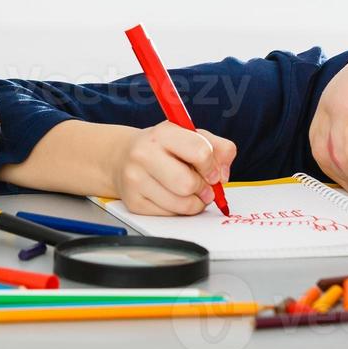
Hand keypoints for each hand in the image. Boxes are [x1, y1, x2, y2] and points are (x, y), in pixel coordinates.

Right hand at [112, 121, 236, 214]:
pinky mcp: (134, 202)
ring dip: (194, 202)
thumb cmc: (163, 147)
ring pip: (181, 204)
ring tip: (189, 192)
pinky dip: (179, 210)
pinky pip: (170, 215)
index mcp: (163, 133)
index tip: (212, 171)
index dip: (213, 167)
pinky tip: (173, 197)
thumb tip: (223, 174)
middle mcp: (144, 154)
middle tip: (202, 186)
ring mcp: (135, 179)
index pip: (200, 152)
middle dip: (203, 189)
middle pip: (188, 184)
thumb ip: (219, 148)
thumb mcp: (191, 136)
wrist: (123, 157)